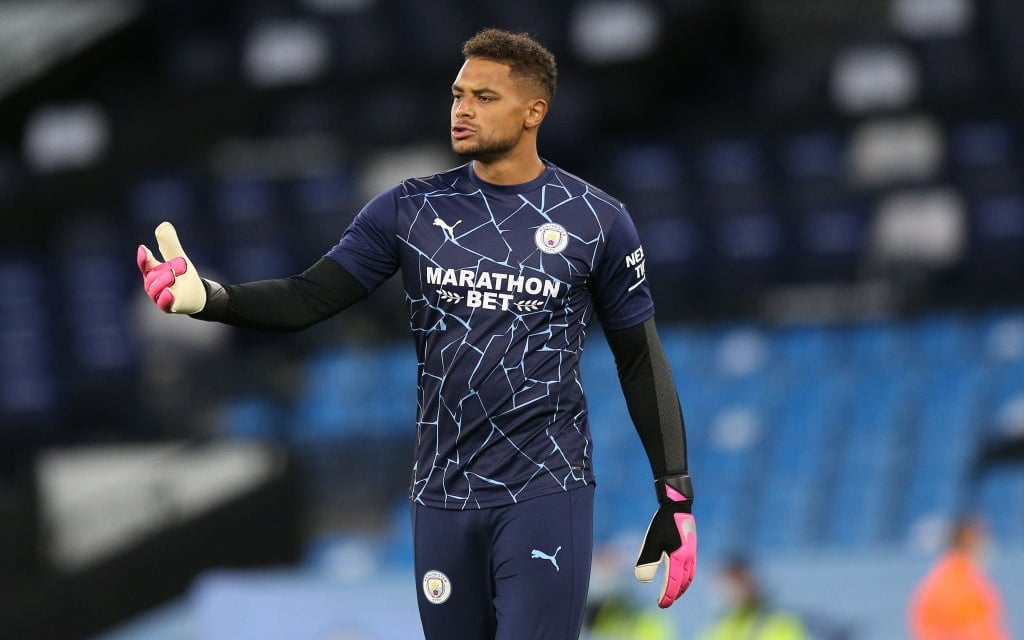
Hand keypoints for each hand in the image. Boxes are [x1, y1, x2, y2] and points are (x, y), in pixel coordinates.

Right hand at [137, 221, 205, 313]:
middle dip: (162, 271)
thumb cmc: (184, 276)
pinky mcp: (170, 307)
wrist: (197, 295)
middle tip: (177, 267)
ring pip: (155, 290)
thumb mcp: (178, 257)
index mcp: (153, 271)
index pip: (144, 264)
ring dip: (164, 282)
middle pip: (151, 277)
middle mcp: (153, 285)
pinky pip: (164, 305)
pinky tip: (170, 292)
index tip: (144, 249)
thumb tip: (163, 225)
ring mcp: (160, 297)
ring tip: (174, 275)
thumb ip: (170, 244)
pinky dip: (165, 299)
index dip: (143, 258)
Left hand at [634, 475, 696, 607]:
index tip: (661, 605)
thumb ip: (648, 562)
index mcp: (679, 558)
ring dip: (681, 587)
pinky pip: (691, 568)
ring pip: (689, 576)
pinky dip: (686, 577)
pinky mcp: (691, 547)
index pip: (673, 583)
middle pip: (683, 582)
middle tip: (665, 603)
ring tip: (673, 593)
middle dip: (674, 594)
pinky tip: (679, 575)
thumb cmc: (663, 522)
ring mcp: (692, 552)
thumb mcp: (652, 542)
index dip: (667, 596)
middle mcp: (688, 558)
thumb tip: (643, 581)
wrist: (678, 505)